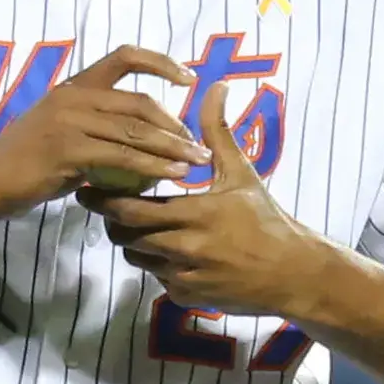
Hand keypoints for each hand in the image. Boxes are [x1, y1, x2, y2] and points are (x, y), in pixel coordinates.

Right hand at [0, 46, 210, 216]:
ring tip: (197, 162)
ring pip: (135, 130)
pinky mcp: (67, 148)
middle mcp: (74, 96)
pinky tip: (172, 176)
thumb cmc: (26, 163)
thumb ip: (100, 131)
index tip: (189, 79)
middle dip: (176, 123)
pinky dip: (152, 166)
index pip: (124, 56)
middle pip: (139, 102)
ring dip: (172, 147)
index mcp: (74, 87)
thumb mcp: (64, 136)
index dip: (161, 62)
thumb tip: (143, 144)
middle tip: (200, 145)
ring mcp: (69, 120)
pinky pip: (121, 155)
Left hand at [76, 82, 326, 316]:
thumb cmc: (265, 219)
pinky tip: (163, 245)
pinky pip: (155, 277)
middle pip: (126, 235)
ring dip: (130, 240)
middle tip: (100, 202)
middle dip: (109, 219)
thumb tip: (215, 86)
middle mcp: (186, 249)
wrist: (293, 274)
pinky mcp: (187, 297)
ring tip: (131, 221)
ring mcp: (185, 277)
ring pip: (137, 257)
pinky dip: (153, 261)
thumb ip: (218, 131)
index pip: (132, 209)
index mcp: (196, 214)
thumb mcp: (242, 173)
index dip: (106, 200)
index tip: (89, 187)